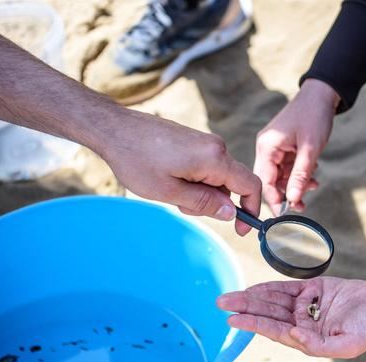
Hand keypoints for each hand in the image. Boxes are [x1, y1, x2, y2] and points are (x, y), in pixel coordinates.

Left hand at [100, 108, 260, 235]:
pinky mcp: (194, 141)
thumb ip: (204, 203)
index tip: (240, 228)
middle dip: (214, 202)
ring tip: (169, 190)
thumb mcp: (170, 192)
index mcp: (214, 158)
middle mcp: (216, 146)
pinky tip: (169, 178)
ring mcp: (205, 142)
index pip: (250, 185)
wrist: (114, 129)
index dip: (251, 209)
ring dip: (201, 192)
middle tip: (182, 205)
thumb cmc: (137, 160)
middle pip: (232, 183)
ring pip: (217, 177)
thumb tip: (231, 213)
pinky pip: (206, 167)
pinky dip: (194, 180)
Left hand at [217, 277, 365, 357]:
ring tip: (231, 295)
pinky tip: (255, 288)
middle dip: (245, 308)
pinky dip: (271, 287)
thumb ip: (319, 344)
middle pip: (269, 313)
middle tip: (222, 302)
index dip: (253, 324)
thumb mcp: (347, 344)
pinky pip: (288, 287)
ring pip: (274, 300)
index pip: (275, 330)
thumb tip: (293, 335)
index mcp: (308, 337)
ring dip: (253, 297)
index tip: (234, 319)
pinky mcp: (314, 288)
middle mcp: (303, 322)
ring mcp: (307, 304)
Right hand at [254, 79, 339, 214]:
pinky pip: (287, 168)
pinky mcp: (283, 148)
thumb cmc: (314, 116)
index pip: (263, 181)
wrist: (322, 95)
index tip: (282, 216)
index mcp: (267, 147)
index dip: (272, 200)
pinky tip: (312, 177)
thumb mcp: (310, 149)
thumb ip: (300, 176)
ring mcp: (274, 148)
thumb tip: (293, 200)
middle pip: (270, 181)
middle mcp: (266, 148)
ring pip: (281, 176)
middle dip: (286, 194)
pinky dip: (299, 175)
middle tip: (302, 206)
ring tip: (313, 186)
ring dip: (296, 185)